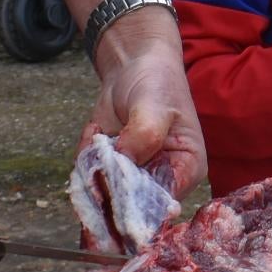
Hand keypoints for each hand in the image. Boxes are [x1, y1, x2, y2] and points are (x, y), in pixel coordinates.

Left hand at [95, 11, 205, 195]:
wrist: (135, 65)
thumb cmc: (158, 83)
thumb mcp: (154, 104)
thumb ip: (144, 135)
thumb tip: (123, 162)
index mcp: (187, 170)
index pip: (165, 202)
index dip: (140, 204)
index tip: (118, 186)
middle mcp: (161, 181)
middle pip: (133, 206)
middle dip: (110, 186)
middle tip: (103, 153)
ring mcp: (134, 179)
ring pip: (106, 196)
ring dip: (94, 169)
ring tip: (101, 134)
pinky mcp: (109, 171)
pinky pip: (88, 177)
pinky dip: (85, 156)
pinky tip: (97, 130)